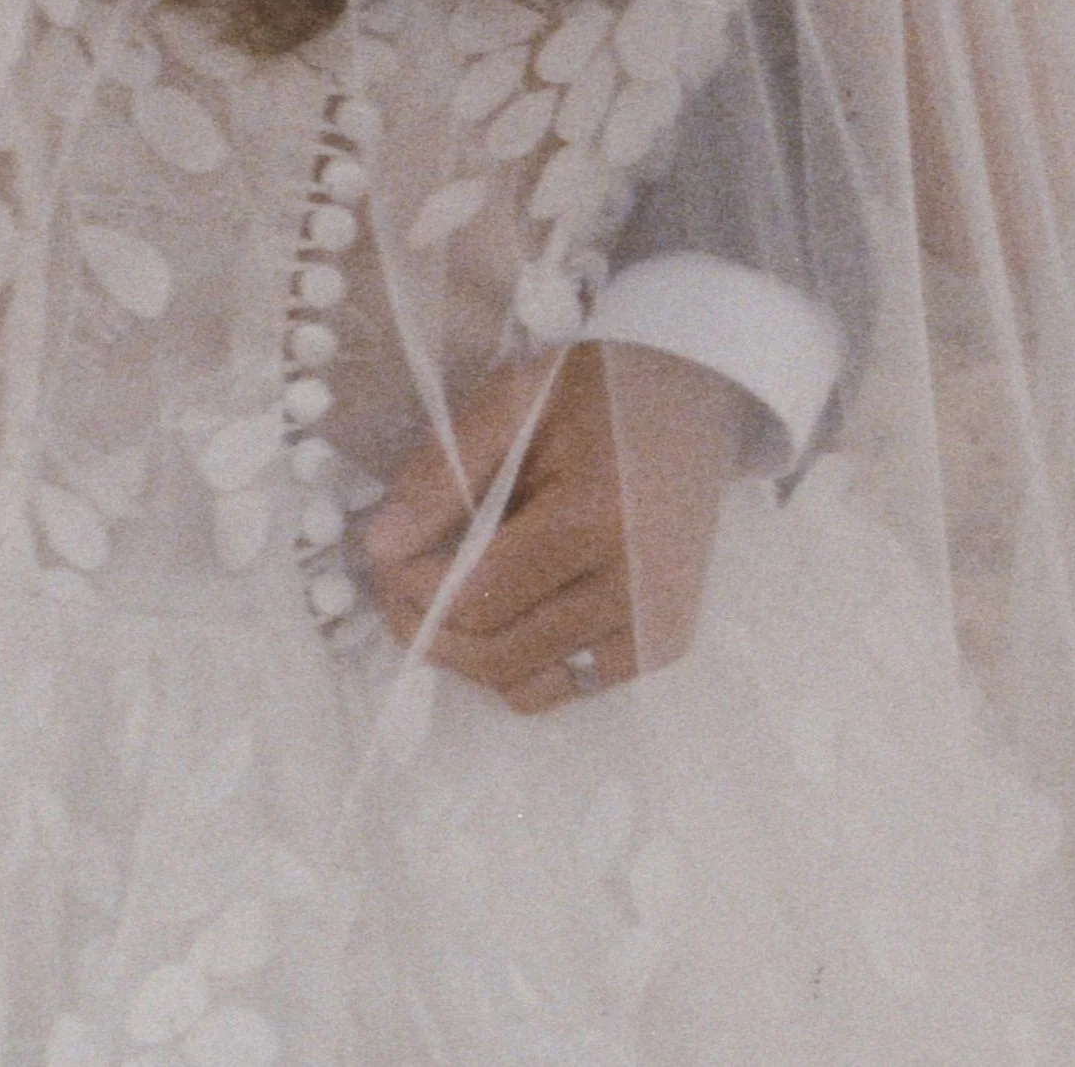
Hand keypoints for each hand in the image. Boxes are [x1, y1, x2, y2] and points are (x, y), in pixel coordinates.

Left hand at [365, 341, 747, 712]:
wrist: (693, 391)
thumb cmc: (595, 388)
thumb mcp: (509, 405)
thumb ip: (441, 475)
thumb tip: (381, 548)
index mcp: (595, 518)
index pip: (474, 597)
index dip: (410, 587)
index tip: (385, 552)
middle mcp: (635, 587)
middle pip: (493, 653)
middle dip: (423, 625)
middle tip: (395, 580)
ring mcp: (655, 624)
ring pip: (524, 684)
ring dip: (465, 651)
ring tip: (443, 595)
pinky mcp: (664, 642)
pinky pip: (568, 687)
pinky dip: (521, 663)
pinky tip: (508, 609)